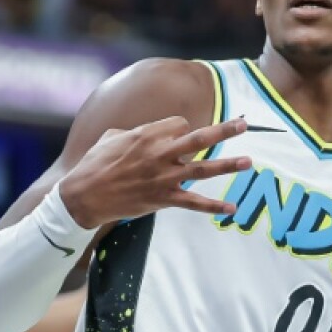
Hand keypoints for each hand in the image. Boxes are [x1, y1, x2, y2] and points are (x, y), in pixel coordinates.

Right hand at [59, 116, 250, 228]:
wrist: (84, 196)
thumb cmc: (93, 164)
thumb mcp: (110, 137)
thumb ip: (133, 132)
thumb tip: (144, 133)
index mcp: (146, 135)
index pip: (179, 124)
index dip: (180, 129)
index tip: (176, 136)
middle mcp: (159, 154)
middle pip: (198, 138)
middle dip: (223, 130)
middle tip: (244, 123)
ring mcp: (163, 178)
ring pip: (202, 169)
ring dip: (227, 165)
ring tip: (248, 161)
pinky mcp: (162, 199)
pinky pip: (193, 203)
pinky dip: (213, 206)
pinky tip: (231, 208)